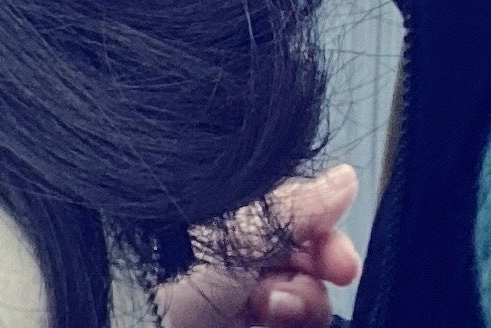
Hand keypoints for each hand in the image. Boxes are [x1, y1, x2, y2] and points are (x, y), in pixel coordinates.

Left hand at [156, 164, 358, 327]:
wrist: (142, 322)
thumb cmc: (180, 269)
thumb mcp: (241, 230)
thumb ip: (298, 207)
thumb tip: (348, 178)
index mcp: (240, 216)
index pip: (303, 220)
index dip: (328, 241)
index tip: (343, 266)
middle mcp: (244, 258)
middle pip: (309, 267)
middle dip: (311, 282)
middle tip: (296, 295)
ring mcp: (243, 302)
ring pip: (304, 305)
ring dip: (297, 308)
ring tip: (266, 310)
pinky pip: (287, 327)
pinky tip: (261, 326)